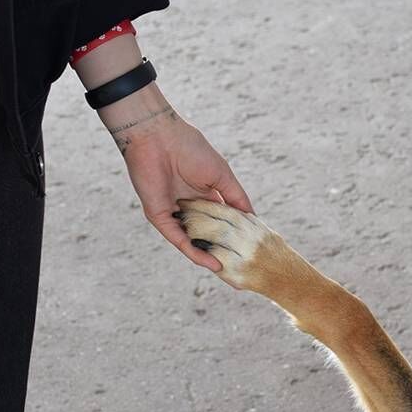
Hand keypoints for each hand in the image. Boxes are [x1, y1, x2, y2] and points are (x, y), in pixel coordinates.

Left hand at [73, 33, 252, 270]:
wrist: (158, 137)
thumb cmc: (191, 149)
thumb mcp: (222, 176)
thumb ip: (237, 198)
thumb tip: (253, 219)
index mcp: (205, 195)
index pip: (222, 221)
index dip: (236, 235)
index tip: (254, 251)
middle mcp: (190, 207)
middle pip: (208, 236)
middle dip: (224, 253)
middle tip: (243, 272)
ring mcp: (175, 213)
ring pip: (193, 242)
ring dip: (210, 258)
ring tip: (230, 275)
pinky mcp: (160, 217)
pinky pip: (178, 239)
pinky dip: (194, 253)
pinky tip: (211, 264)